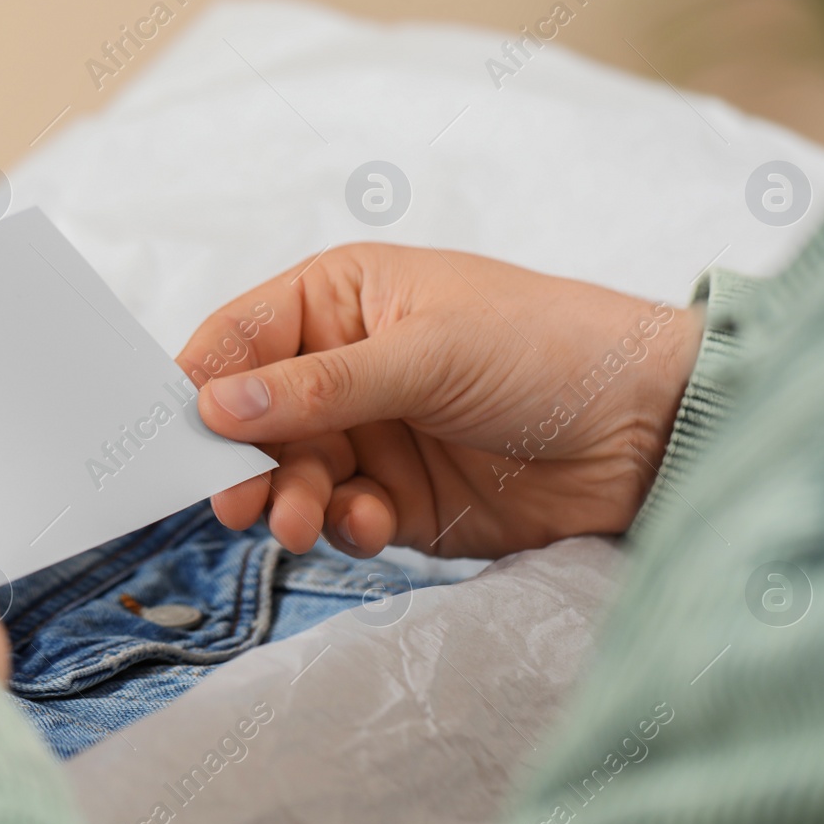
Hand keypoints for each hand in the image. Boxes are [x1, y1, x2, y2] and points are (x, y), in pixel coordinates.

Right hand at [178, 244, 701, 559]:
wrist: (650, 428)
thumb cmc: (547, 347)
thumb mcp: (427, 352)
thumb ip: (321, 386)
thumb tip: (216, 405)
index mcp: (342, 298)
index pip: (242, 337)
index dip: (203, 384)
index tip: (174, 436)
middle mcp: (345, 364)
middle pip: (256, 417)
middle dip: (244, 460)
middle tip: (237, 503)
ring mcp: (372, 432)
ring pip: (292, 473)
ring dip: (291, 500)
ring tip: (302, 523)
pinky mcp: (399, 495)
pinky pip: (340, 515)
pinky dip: (343, 524)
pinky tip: (372, 523)